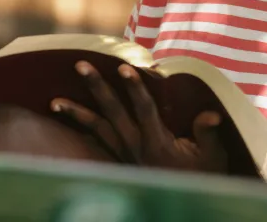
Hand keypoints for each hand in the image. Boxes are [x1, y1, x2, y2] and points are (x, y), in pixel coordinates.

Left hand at [50, 61, 227, 172]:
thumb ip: (208, 132)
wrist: (186, 201)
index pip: (144, 109)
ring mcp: (125, 155)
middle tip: (80, 65)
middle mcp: (136, 146)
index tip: (124, 67)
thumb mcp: (213, 156)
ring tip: (54, 102)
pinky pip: (97, 143)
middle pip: (112, 112)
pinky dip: (82, 131)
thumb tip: (212, 114)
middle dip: (97, 87)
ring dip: (76, 114)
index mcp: (157, 142)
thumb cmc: (204, 176)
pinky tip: (69, 122)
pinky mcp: (121, 161)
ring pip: (97, 130)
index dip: (135, 87)